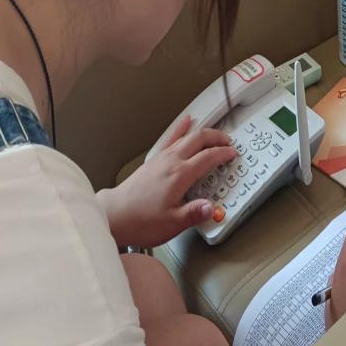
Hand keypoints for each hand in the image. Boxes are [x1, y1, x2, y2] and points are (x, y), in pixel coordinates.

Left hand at [97, 116, 236, 247]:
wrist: (113, 216)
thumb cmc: (139, 220)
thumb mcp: (172, 223)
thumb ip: (194, 213)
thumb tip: (211, 207)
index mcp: (179, 175)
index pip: (208, 157)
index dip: (224, 154)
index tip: (232, 154)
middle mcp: (170, 162)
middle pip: (199, 139)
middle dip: (217, 137)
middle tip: (228, 142)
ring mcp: (160, 159)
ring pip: (187, 136)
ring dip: (203, 133)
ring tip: (213, 134)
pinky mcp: (152, 161)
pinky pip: (171, 138)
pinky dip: (180, 128)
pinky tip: (185, 122)